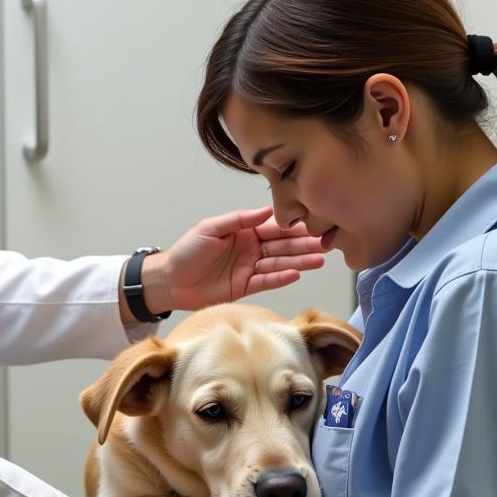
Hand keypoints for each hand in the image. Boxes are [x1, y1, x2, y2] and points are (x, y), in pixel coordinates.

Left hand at [141, 207, 326, 313]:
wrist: (170, 281)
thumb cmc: (186, 251)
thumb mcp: (210, 228)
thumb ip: (238, 219)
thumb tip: (266, 210)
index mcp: (243, 231)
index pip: (273, 227)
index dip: (292, 225)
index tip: (313, 222)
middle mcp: (250, 249)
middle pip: (282, 245)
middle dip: (304, 243)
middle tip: (326, 242)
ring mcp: (249, 268)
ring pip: (279, 263)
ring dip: (299, 261)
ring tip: (320, 259)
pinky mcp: (245, 287)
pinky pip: (266, 281)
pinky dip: (281, 277)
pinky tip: (297, 273)